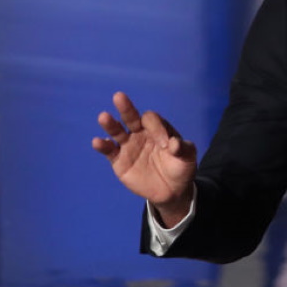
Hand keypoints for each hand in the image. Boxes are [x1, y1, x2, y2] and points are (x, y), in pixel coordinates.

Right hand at [92, 91, 197, 224]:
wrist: (172, 190)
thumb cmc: (180, 168)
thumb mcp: (187, 158)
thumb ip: (183, 148)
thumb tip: (175, 143)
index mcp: (156, 128)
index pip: (151, 120)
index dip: (157, 128)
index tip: (166, 145)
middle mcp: (140, 133)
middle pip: (131, 117)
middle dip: (126, 108)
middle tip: (119, 96)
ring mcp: (128, 146)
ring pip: (116, 131)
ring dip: (110, 124)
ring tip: (104, 117)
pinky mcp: (119, 160)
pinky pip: (109, 151)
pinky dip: (102, 146)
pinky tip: (98, 142)